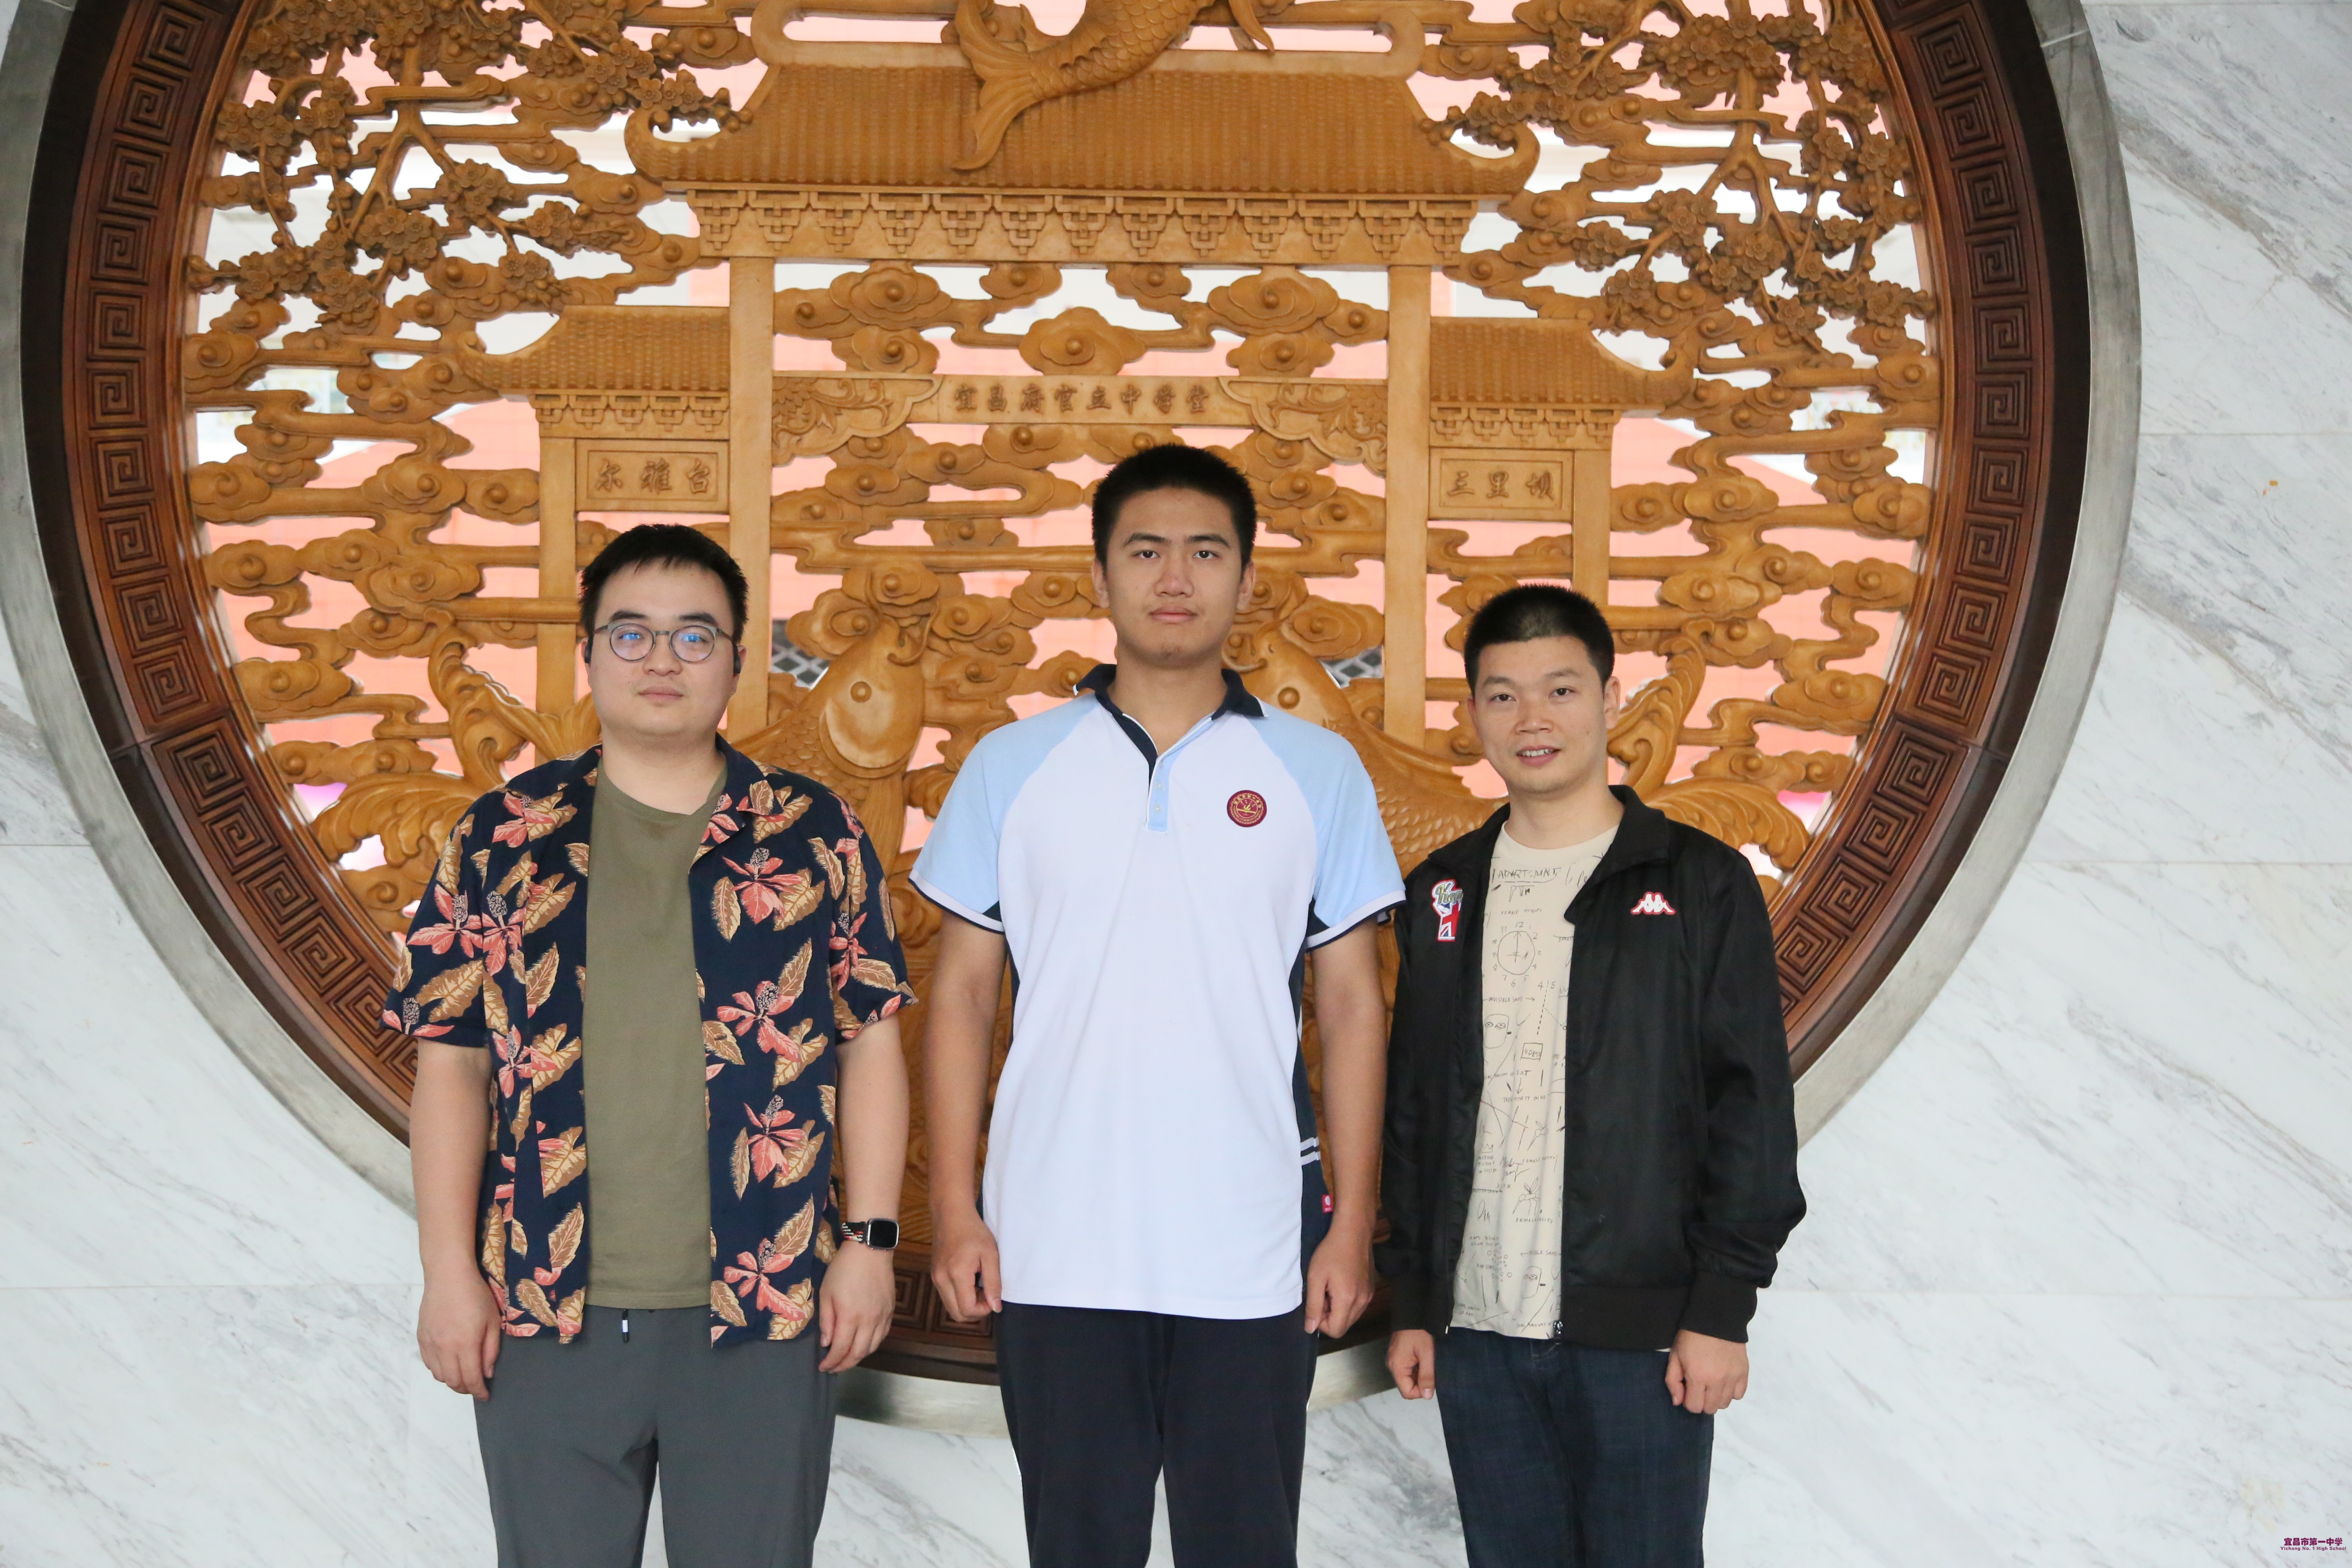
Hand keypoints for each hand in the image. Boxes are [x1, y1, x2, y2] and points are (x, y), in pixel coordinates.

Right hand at [418, 1273, 502, 1398]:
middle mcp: (445, 1348)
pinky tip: (449, 1364)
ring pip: (439, 1375)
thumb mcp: (492, 1320)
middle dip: (466, 1389)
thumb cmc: (475, 1295)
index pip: (471, 1378)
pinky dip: (440, 1370)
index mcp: (465, 1344)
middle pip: (453, 1381)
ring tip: (463, 1377)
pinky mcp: (421, 1338)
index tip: (485, 1396)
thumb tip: (486, 1373)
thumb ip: (490, 1350)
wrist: (447, 1276)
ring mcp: (430, 1344)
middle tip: (476, 1387)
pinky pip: (429, 1364)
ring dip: (452, 1381)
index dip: (479, 1391)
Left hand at [818, 1240, 896, 1372]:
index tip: (823, 1367)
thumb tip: (826, 1343)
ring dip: (859, 1357)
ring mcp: (882, 1316)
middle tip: (833, 1368)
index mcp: (850, 1316)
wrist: (869, 1250)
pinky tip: (863, 1344)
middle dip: (844, 1365)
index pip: (840, 1349)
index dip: (831, 1362)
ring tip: (847, 1359)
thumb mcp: (826, 1293)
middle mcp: (868, 1321)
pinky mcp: (890, 1311)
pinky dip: (872, 1345)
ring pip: (873, 1347)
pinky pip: (883, 1335)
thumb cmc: (842, 1269)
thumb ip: (826, 1321)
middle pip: (858, 1353)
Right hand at [930, 1205, 1001, 1322]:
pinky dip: (959, 1297)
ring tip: (979, 1286)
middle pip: (957, 1314)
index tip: (993, 1297)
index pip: (967, 1309)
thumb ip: (993, 1283)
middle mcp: (941, 1279)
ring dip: (967, 1304)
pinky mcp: (935, 1275)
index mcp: (957, 1274)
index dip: (983, 1310)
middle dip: (975, 1311)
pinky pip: (947, 1296)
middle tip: (987, 1294)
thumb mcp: (990, 1254)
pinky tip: (970, 1281)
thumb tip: (996, 1307)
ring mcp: (936, 1278)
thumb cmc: (973, 1230)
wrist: (951, 1214)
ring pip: (950, 1307)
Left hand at [1304, 1223, 1373, 1337]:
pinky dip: (1347, 1302)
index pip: (1336, 1331)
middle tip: (1323, 1293)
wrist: (1353, 1232)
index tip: (1317, 1302)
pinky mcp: (1371, 1289)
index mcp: (1347, 1300)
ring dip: (1338, 1309)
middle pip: (1344, 1326)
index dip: (1321, 1323)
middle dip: (1330, 1316)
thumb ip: (1313, 1306)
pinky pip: (1357, 1306)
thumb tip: (1310, 1328)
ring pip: (1351, 1317)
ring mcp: (1369, 1296)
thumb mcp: (1315, 1278)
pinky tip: (1341, 1282)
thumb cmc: (1330, 1252)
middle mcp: (1362, 1302)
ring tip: (1331, 1287)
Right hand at [1387, 1329, 1435, 1398]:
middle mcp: (1392, 1366)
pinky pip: (1407, 1369)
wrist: (1413, 1313)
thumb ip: (1427, 1376)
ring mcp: (1394, 1360)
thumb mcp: (1427, 1355)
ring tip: (1428, 1364)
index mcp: (1397, 1368)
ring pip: (1408, 1378)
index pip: (1407, 1392)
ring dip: (1419, 1375)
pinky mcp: (1397, 1355)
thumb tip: (1427, 1397)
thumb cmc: (1419, 1334)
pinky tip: (1423, 1360)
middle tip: (1432, 1371)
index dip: (1420, 1392)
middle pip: (1406, 1385)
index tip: (1431, 1382)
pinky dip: (1416, 1369)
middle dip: (1421, 1383)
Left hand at [1664, 1329, 1748, 1413]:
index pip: (1694, 1407)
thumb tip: (1678, 1402)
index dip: (1688, 1401)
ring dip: (1716, 1397)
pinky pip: (1739, 1395)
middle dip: (1702, 1401)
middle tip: (1699, 1387)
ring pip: (1725, 1403)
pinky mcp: (1743, 1372)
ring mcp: (1732, 1377)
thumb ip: (1673, 1381)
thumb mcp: (1675, 1356)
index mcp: (1697, 1376)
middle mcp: (1717, 1380)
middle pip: (1710, 1409)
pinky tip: (1724, 1380)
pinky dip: (1731, 1391)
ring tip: (1711, 1382)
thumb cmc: (1691, 1337)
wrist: (1715, 1318)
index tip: (1688, 1389)